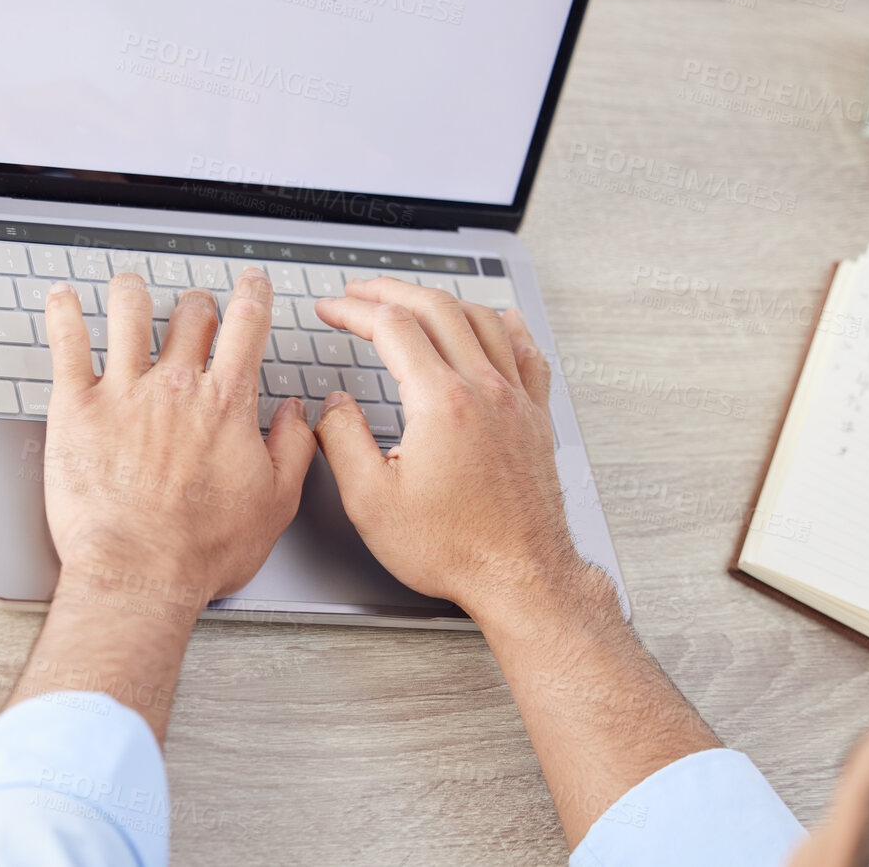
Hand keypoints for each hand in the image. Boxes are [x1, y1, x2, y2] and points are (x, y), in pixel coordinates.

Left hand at [41, 269, 317, 604]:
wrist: (139, 572)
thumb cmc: (203, 549)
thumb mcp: (275, 503)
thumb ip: (293, 449)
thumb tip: (297, 414)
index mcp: (225, 404)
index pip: (247, 326)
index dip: (253, 295)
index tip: (252, 285)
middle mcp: (175, 387)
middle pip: (190, 315)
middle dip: (197, 303)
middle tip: (196, 304)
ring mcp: (123, 391)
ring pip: (128, 313)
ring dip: (132, 293)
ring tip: (130, 286)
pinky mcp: (76, 407)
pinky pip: (66, 343)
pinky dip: (64, 312)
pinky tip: (62, 298)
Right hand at [313, 278, 598, 631]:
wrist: (520, 577)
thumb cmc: (453, 549)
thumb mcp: (371, 502)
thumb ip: (342, 441)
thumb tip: (333, 404)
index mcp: (441, 403)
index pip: (391, 327)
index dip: (354, 310)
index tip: (333, 309)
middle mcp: (483, 390)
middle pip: (436, 308)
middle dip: (390, 291)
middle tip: (361, 291)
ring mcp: (515, 400)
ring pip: (481, 319)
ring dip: (441, 299)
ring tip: (414, 298)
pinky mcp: (535, 418)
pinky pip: (526, 351)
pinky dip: (505, 324)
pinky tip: (500, 319)